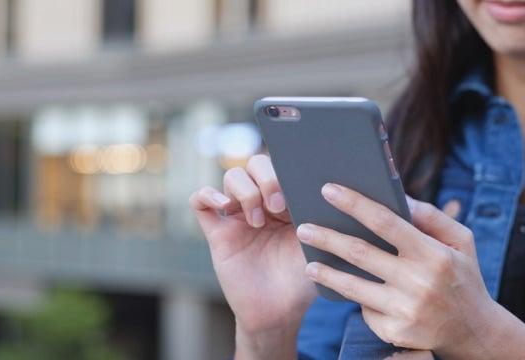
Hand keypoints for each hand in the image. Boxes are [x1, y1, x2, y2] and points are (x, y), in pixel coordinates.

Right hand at [189, 154, 315, 358]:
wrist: (279, 314)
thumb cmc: (302, 280)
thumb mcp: (317, 243)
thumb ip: (316, 215)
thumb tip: (325, 186)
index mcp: (288, 202)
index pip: (282, 167)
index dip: (286, 173)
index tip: (296, 195)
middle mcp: (262, 204)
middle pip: (255, 164)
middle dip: (266, 179)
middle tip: (278, 206)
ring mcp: (238, 217)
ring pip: (232, 177)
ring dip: (245, 191)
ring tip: (258, 221)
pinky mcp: (218, 233)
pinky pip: (200, 201)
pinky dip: (207, 194)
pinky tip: (224, 205)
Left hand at [296, 183, 524, 358]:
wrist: (474, 331)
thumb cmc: (462, 276)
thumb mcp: (461, 240)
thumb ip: (432, 216)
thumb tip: (398, 196)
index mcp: (432, 254)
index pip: (385, 221)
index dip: (354, 204)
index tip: (328, 189)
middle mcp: (418, 282)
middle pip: (359, 253)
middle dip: (326, 237)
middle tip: (302, 227)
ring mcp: (405, 310)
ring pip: (352, 287)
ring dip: (325, 273)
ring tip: (308, 264)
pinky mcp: (395, 332)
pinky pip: (365, 310)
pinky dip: (358, 299)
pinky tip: (356, 294)